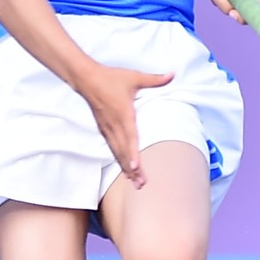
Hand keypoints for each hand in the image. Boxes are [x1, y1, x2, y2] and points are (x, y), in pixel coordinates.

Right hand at [75, 61, 173, 188]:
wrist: (86, 79)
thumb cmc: (111, 78)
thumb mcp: (135, 77)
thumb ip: (154, 79)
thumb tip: (172, 75)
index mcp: (123, 114)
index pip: (130, 137)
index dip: (133, 153)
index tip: (136, 167)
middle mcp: (114, 125)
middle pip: (124, 151)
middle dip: (132, 169)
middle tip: (141, 184)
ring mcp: (107, 128)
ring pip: (117, 152)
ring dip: (126, 168)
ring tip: (135, 182)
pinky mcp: (103, 129)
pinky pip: (112, 148)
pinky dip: (119, 159)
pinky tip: (124, 168)